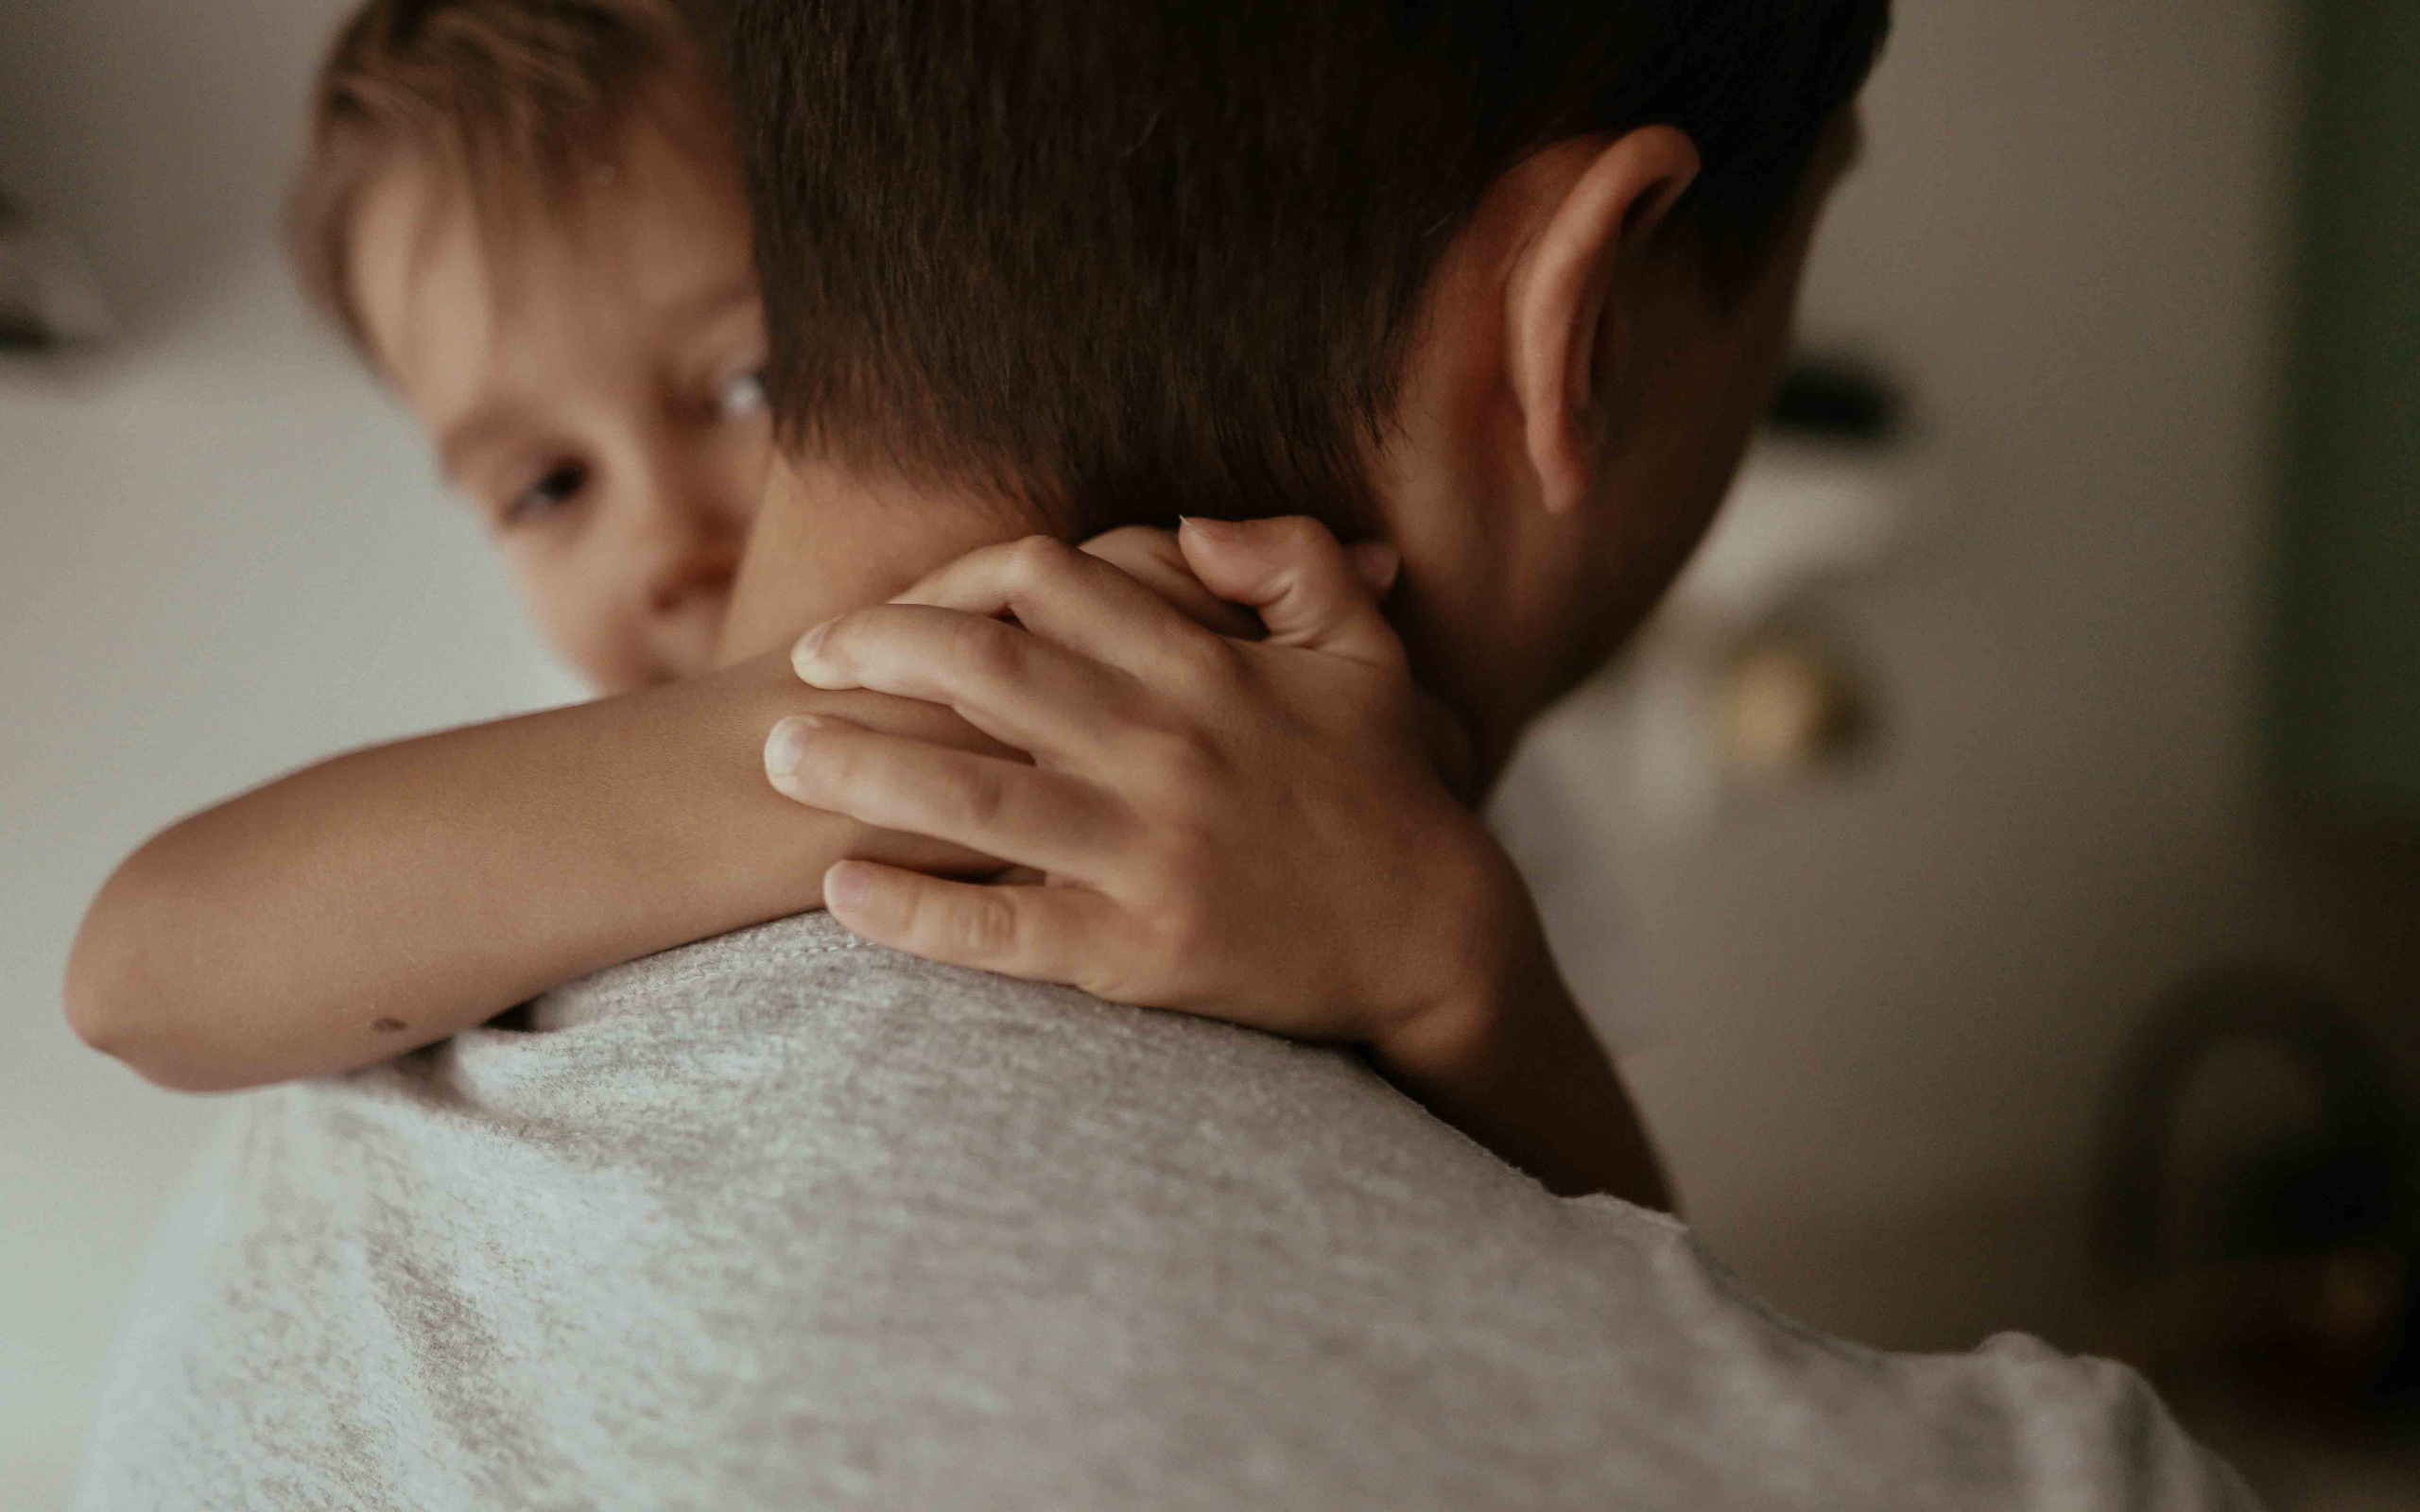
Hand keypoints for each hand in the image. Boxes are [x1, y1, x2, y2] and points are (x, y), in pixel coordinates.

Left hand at [762, 517, 1532, 1056]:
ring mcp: (1145, 854)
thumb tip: (1189, 525)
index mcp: (1204, 668)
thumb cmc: (1391, 794)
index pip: (1047, 582)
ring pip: (967, 795)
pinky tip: (841, 895)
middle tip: (806, 661)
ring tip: (779, 756)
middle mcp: (1163, 749)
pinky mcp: (1135, 952)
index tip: (897, 606)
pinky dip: (909, 912)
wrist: (1436, 943)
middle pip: (980, 670)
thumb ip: (1291, 561)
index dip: (953, 580)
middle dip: (874, 652)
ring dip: (856, 768)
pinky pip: (995, 930)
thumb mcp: (1367, 653)